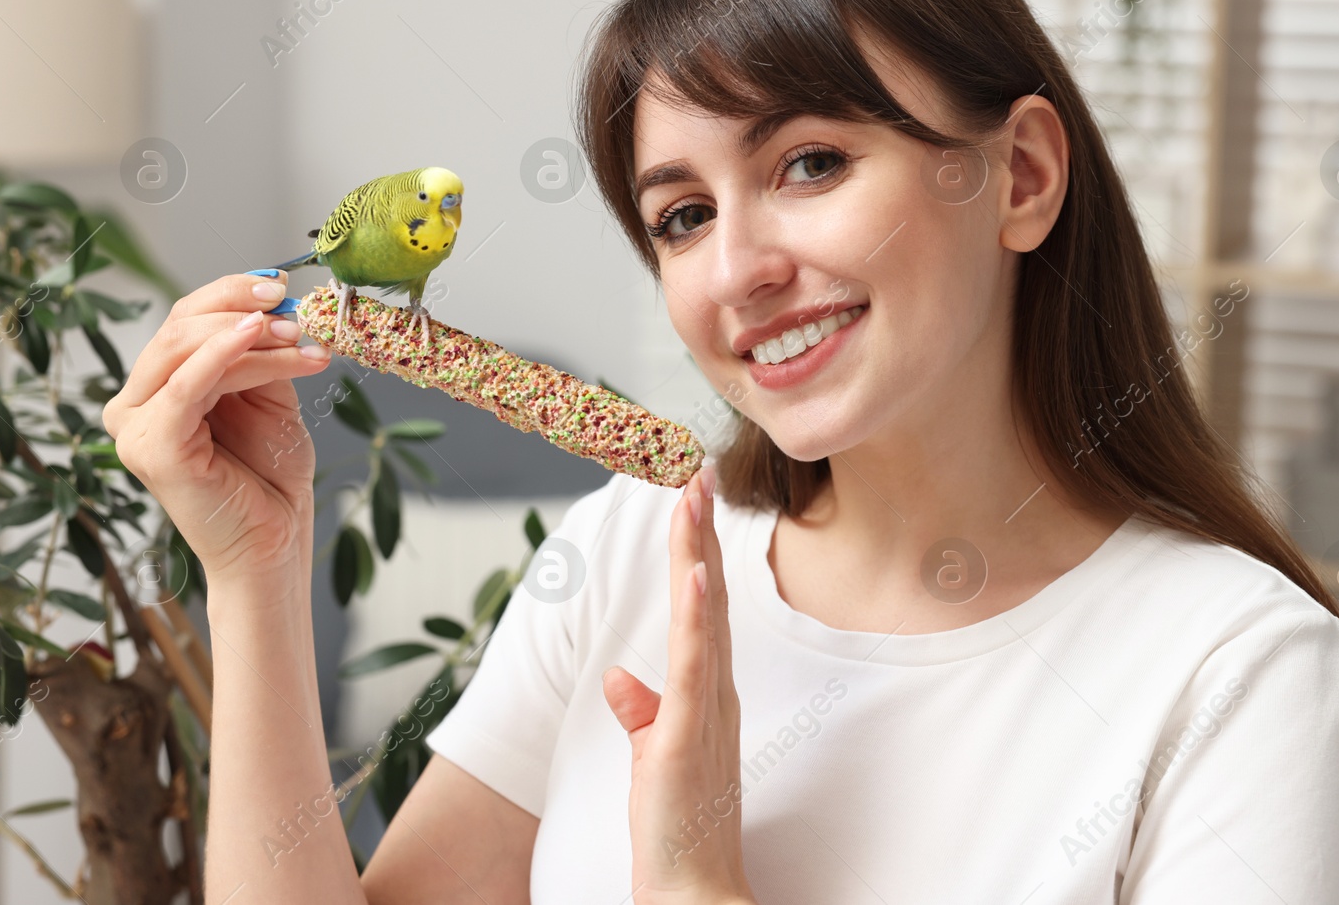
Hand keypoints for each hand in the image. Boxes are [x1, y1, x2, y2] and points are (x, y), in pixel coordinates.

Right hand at [102, 272, 332, 590]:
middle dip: (243, 310)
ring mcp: (136, 426)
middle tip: (295, 314)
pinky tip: (256, 336)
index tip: (281, 284)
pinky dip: (222, 354)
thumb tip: (272, 304)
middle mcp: (136, 402)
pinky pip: (186, 385)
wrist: (274, 540)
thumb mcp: (268, 396)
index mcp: (160, 386)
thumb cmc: (268, 474)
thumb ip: (258, 353)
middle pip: (181, 326)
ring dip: (249, 335)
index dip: (232, 293)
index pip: (186, 319)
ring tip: (298, 337)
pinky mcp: (151, 447)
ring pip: (186, 349)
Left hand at [602, 465, 755, 904]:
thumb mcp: (655, 756)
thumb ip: (643, 713)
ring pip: (705, 615)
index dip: (696, 553)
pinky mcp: (689, 732)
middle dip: (700, 534)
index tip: (689, 502)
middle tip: (696, 474)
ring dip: (698, 553)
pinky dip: (698, 616)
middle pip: (710, 597)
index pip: (703, 609)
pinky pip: (694, 664)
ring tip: (693, 497)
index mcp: (707, 692)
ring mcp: (708, 709)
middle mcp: (716, 691)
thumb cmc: (679, 824)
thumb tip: (622, 680)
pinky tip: (695, 575)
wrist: (694, 887)